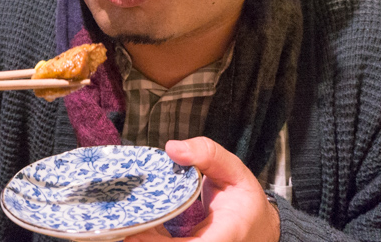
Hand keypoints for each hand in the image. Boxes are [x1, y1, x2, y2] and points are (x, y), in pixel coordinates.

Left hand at [126, 137, 279, 241]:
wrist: (258, 227)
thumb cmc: (246, 199)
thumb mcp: (234, 170)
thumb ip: (207, 154)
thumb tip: (173, 148)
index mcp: (227, 234)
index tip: (135, 233)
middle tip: (122, 225)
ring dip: (145, 241)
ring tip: (128, 222)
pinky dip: (151, 240)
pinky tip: (141, 225)